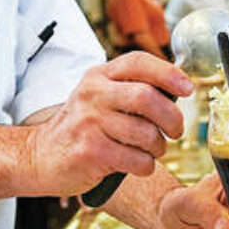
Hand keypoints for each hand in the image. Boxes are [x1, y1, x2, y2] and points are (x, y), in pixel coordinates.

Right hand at [24, 53, 192, 196]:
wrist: (40, 155)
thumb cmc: (81, 128)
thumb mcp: (99, 97)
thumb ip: (130, 89)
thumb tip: (178, 88)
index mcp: (98, 76)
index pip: (138, 63)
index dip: (168, 73)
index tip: (187, 88)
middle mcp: (92, 94)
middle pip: (146, 98)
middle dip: (172, 118)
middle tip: (175, 130)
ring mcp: (90, 123)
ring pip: (146, 134)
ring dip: (159, 147)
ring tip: (151, 150)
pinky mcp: (91, 152)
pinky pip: (137, 160)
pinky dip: (146, 166)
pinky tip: (136, 165)